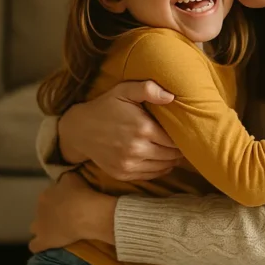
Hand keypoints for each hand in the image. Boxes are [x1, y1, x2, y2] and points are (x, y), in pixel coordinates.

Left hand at [28, 173, 117, 252]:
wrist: (85, 213)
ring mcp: (39, 226)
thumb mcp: (72, 178)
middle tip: (66, 217)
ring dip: (43, 229)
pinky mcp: (43, 241)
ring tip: (57, 232)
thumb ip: (63, 181)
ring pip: (34, 228)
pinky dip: (40, 245)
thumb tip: (62, 183)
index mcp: (45, 195)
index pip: (48, 197)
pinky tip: (47, 245)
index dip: (58, 201)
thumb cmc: (81, 194)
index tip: (68, 203)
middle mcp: (39, 209)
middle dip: (50, 214)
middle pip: (42, 212)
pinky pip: (35, 246)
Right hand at [58, 80, 182, 180]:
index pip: (175, 140)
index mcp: (143, 128)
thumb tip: (171, 97)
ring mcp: (129, 164)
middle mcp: (137, 149)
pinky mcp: (123, 174)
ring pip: (163, 167)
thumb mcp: (124, 90)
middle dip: (178, 150)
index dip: (182, 138)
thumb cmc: (105, 107)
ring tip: (174, 153)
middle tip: (182, 144)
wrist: (79, 130)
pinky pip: (150, 175)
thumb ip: (148, 89)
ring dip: (171, 161)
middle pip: (171, 155)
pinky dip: (159, 169)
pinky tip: (160, 161)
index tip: (185, 134)